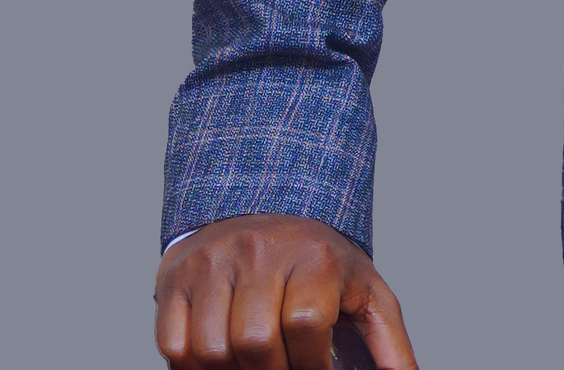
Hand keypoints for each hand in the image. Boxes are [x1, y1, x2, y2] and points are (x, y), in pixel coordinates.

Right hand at [154, 214, 415, 369]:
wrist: (269, 211)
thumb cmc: (322, 266)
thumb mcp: (365, 294)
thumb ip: (390, 345)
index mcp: (314, 253)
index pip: (304, 323)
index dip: (308, 364)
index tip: (314, 367)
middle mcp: (259, 249)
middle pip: (254, 341)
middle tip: (281, 368)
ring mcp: (214, 260)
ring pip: (211, 348)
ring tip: (254, 365)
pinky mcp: (176, 276)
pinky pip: (173, 345)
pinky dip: (192, 367)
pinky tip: (220, 361)